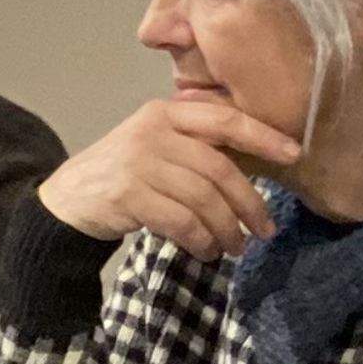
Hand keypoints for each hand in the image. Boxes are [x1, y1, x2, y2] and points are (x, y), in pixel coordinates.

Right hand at [37, 100, 300, 257]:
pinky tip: (206, 251)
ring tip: (235, 248)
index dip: (263, 136)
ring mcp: (138, 162)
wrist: (67, 200)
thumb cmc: (123, 175)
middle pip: (219, 169)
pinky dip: (200, 241)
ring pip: (203, 200)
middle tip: (265, 231)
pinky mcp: (128, 194)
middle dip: (249, 204)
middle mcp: (152, 131)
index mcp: (165, 112)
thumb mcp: (156, 146)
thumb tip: (256, 166)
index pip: (224, 120)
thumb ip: (194, 147)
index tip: (295, 153)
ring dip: (226, 230)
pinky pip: (181, 222)